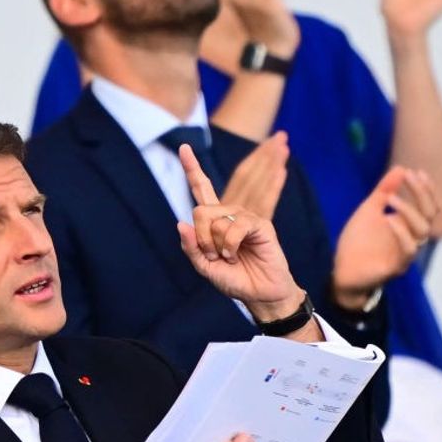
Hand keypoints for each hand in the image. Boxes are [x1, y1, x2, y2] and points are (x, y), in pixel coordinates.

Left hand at [177, 143, 301, 320]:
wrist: (259, 295)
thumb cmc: (235, 280)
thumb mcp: (204, 267)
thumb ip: (191, 247)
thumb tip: (181, 223)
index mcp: (215, 221)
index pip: (202, 189)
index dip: (193, 169)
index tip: (184, 147)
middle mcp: (229, 214)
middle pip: (200, 210)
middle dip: (201, 238)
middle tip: (213, 255)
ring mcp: (245, 216)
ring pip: (215, 220)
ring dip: (216, 245)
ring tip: (228, 258)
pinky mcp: (260, 223)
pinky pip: (235, 227)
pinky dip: (230, 246)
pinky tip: (237, 256)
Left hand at [332, 167, 437, 309]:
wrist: (342, 271)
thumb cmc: (358, 242)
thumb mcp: (369, 211)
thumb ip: (384, 191)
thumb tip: (400, 168)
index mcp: (408, 225)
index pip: (428, 205)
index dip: (426, 189)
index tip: (416, 171)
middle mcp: (412, 238)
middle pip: (429, 215)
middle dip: (421, 194)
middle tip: (408, 177)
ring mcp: (406, 254)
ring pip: (422, 232)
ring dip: (409, 211)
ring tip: (391, 198)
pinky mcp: (396, 267)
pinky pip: (408, 250)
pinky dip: (401, 233)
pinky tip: (387, 219)